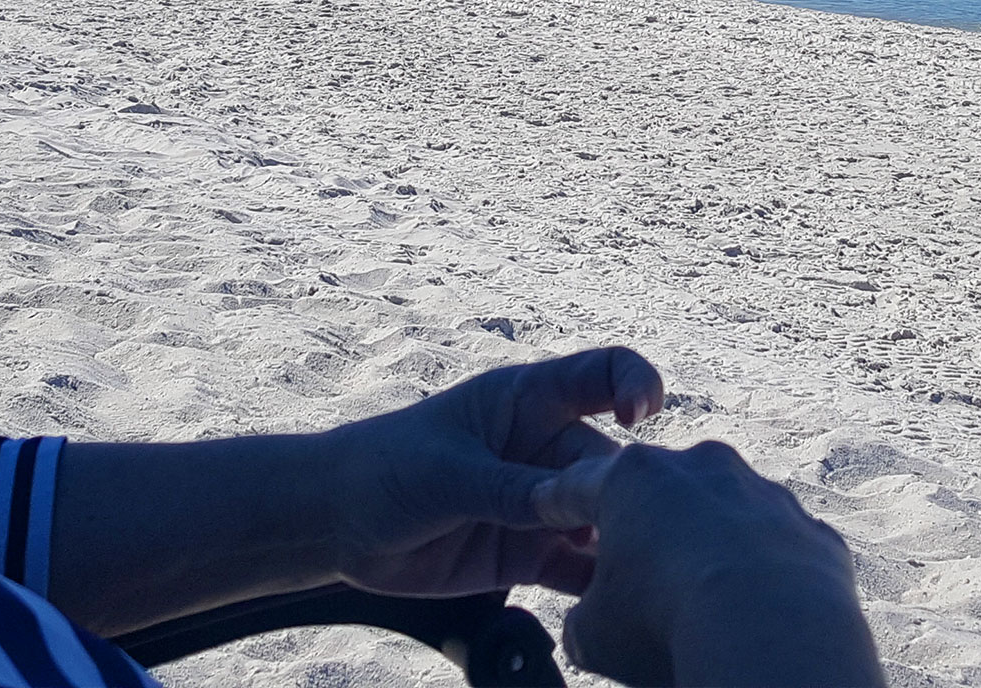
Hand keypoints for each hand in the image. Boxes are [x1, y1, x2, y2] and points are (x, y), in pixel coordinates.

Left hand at [320, 346, 663, 596]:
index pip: (603, 375)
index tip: (642, 416)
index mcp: (527, 400)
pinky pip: (579, 570)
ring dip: (621, 542)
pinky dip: (596, 586)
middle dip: (626, 494)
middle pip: (611, 463)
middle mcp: (544, 450)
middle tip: (624, 526)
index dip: (637, 386)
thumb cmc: (385, 467)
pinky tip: (606, 605)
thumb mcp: (446, 471)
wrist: (338, 524)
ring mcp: (540, 504)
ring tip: (629, 570)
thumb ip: (506, 489)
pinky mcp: (530, 553)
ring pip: (604, 520)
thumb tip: (570, 506)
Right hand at [548, 441, 881, 686]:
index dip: (558, 506)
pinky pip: (778, 547)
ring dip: (710, 546)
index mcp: (632, 479)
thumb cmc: (670, 627)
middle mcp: (700, 468)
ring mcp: (762, 494)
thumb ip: (584, 616)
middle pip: (657, 492)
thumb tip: (591, 626)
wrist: (775, 642)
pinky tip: (756, 611)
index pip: (577, 486)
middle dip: (645, 526)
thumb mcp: (593, 634)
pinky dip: (764, 573)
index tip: (549, 514)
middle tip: (636, 573)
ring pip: (723, 514)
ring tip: (704, 599)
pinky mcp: (810, 530)